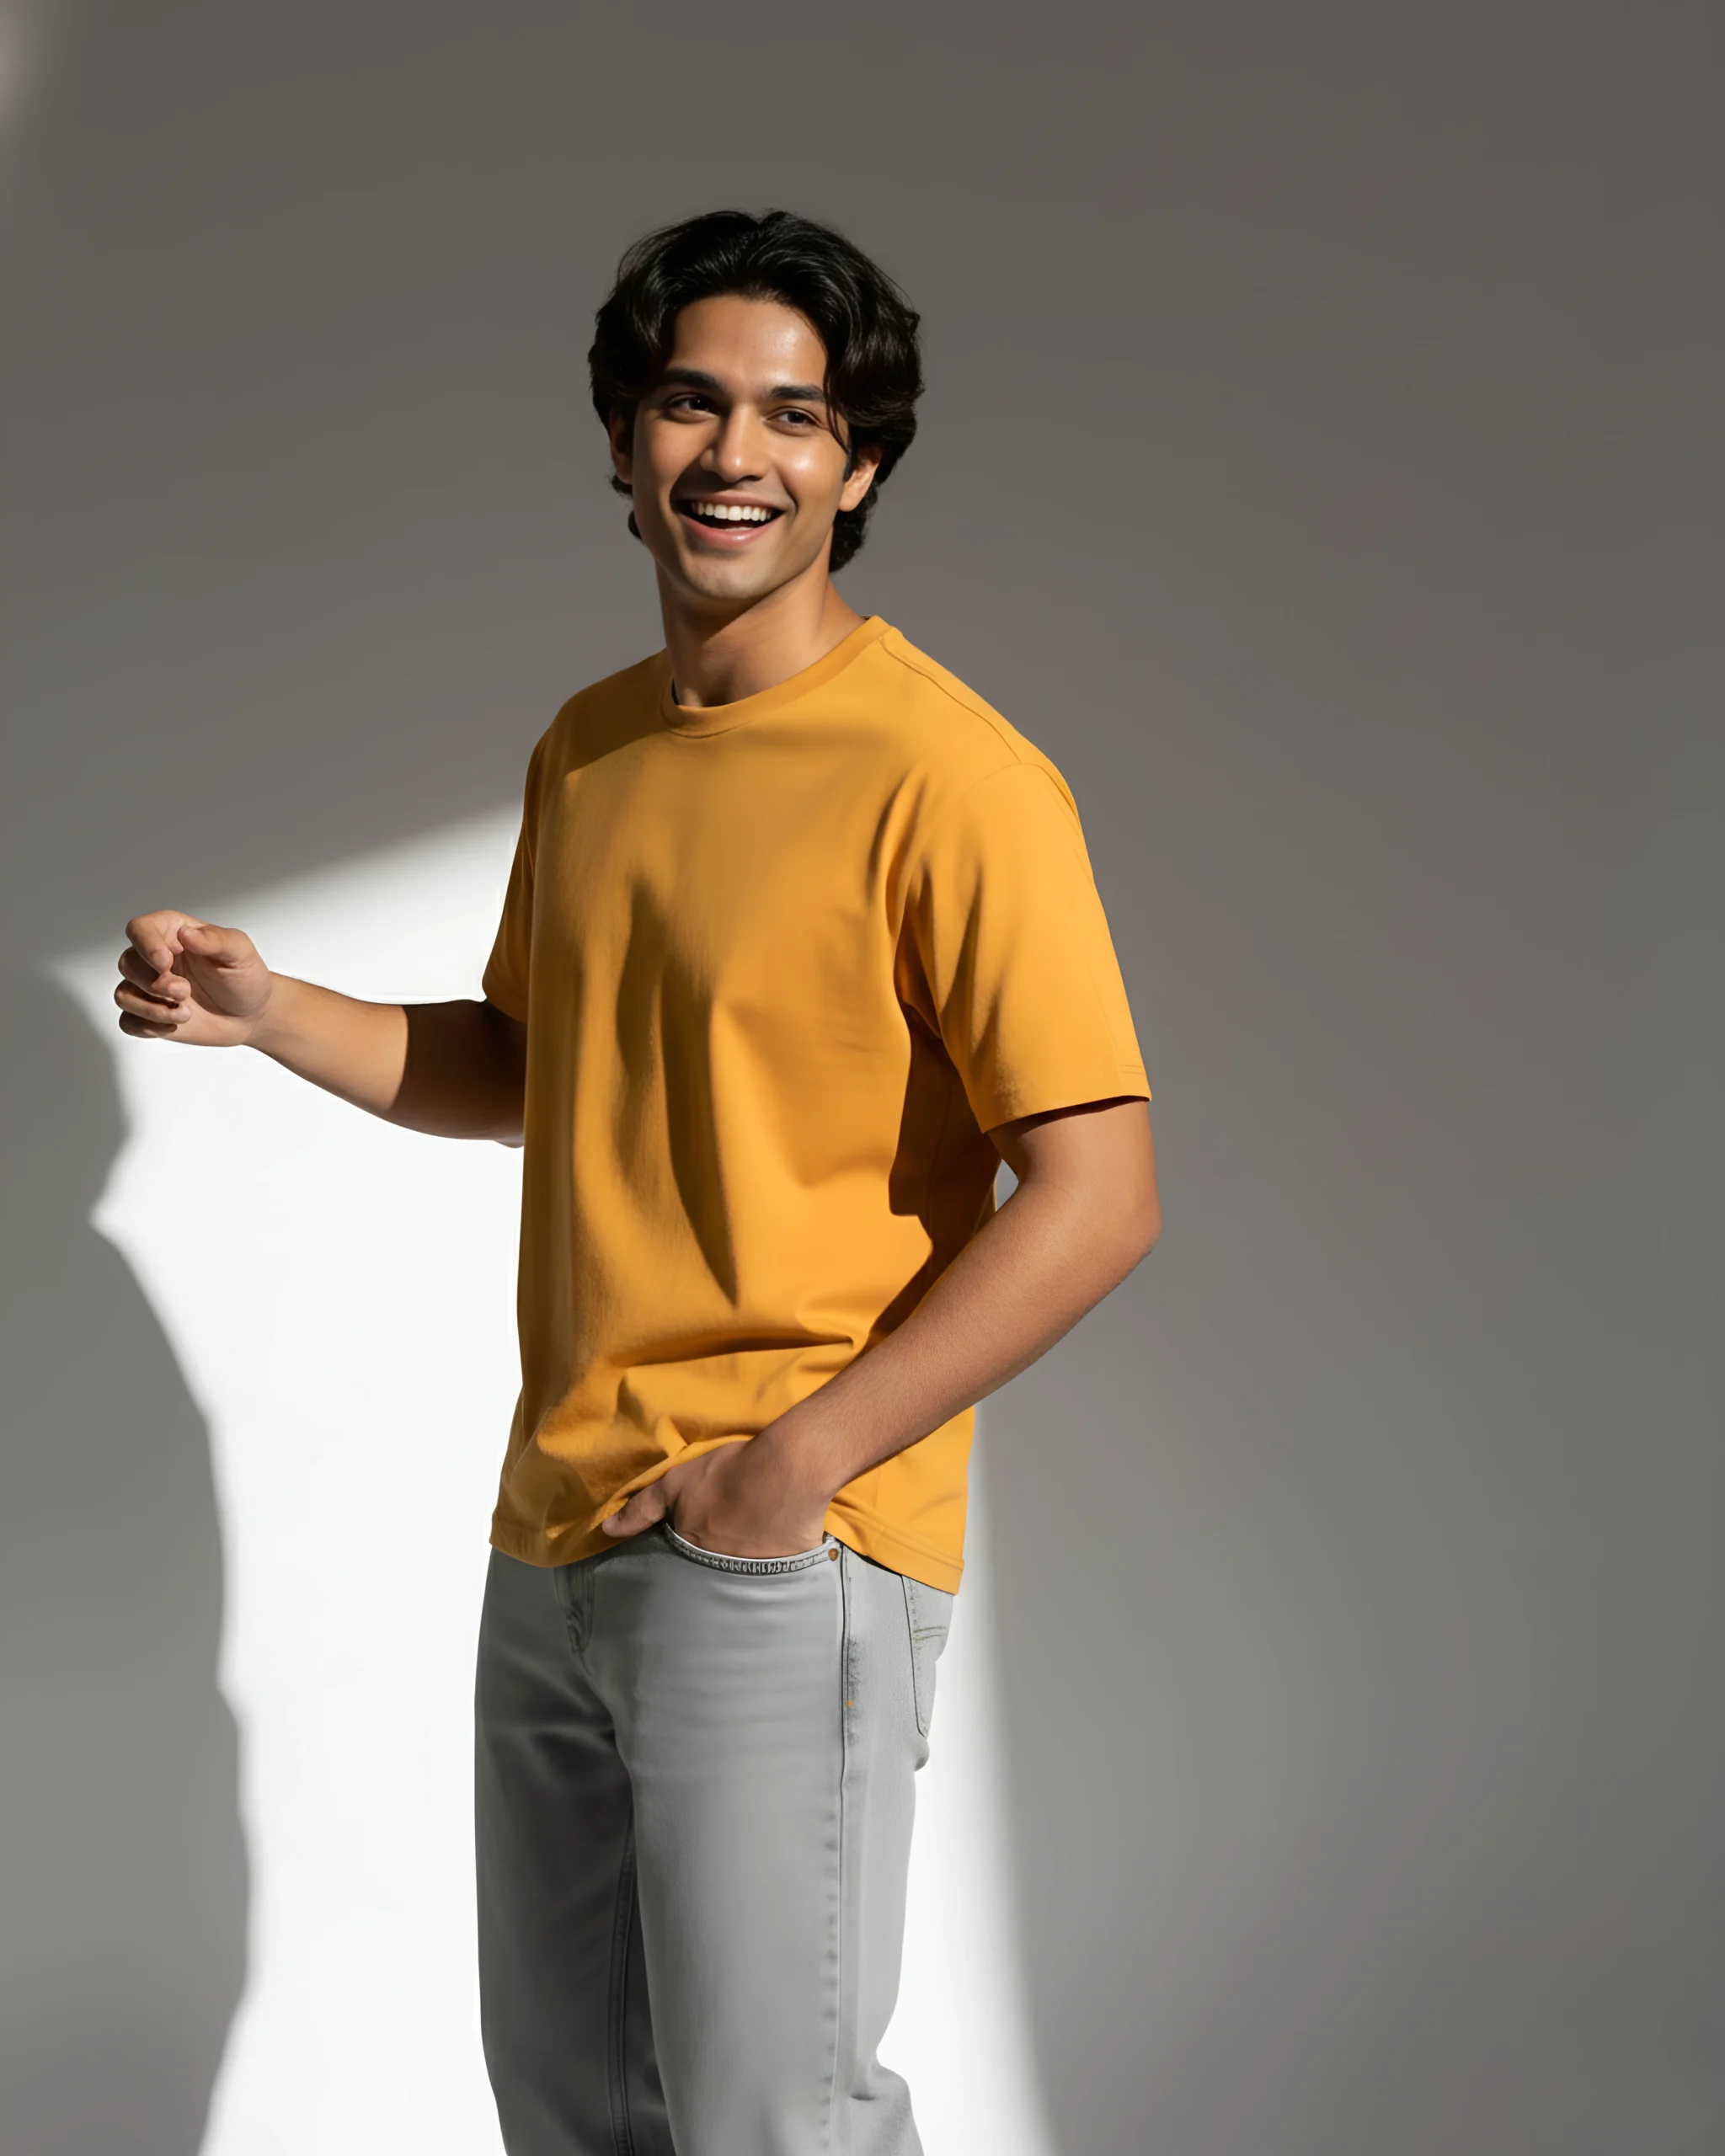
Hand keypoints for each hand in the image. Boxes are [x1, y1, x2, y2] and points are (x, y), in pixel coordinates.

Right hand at [115, 911, 274, 1045]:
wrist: (252, 1015)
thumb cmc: (244, 978)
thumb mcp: (240, 952)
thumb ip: (215, 939)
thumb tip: (186, 933)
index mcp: (173, 934)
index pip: (140, 930)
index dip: (145, 945)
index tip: (165, 962)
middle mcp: (155, 959)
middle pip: (127, 964)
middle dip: (154, 983)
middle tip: (185, 991)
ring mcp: (150, 989)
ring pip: (123, 995)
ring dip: (151, 1008)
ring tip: (185, 1013)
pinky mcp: (150, 1015)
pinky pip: (129, 1021)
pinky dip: (147, 1026)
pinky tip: (174, 1025)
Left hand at [602, 1430, 832, 1557]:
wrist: (788, 1469)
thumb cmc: (728, 1472)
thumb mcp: (677, 1482)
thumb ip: (642, 1507)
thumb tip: (606, 1530)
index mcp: (694, 1547)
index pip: (682, 1557)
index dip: (688, 1543)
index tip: (696, 1531)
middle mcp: (720, 1568)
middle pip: (711, 1569)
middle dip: (713, 1560)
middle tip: (725, 1538)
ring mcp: (755, 1571)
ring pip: (742, 1574)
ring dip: (744, 1563)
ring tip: (752, 1542)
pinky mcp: (787, 1569)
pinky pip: (778, 1574)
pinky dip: (776, 1564)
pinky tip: (780, 1548)